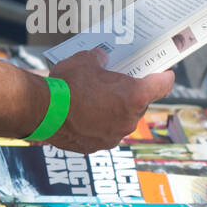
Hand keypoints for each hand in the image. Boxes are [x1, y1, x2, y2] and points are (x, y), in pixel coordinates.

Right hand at [46, 46, 174, 153]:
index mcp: (134, 96)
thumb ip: (99, 59)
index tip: (164, 73)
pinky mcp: (96, 147)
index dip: (164, 77)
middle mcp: (129, 120)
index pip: (162, 85)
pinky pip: (104, 132)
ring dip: (113, 111)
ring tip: (94, 99)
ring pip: (121, 120)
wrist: (42, 111)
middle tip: (116, 83)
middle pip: (139, 104)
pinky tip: (83, 115)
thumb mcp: (85, 60)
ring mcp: (114, 136)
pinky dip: (98, 124)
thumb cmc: (67, 84)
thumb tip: (100, 59)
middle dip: (129, 94)